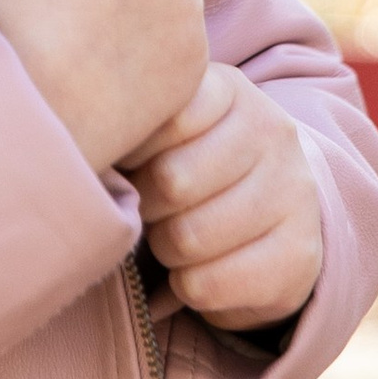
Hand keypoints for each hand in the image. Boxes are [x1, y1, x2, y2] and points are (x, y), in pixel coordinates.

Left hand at [131, 63, 325, 336]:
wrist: (273, 217)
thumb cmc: (193, 165)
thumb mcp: (167, 128)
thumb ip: (132, 120)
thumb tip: (78, 139)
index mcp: (230, 91)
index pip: (164, 114)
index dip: (132, 150)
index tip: (130, 161)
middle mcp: (273, 133)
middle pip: (172, 181)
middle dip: (146, 206)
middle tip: (149, 208)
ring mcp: (293, 194)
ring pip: (189, 238)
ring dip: (166, 250)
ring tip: (172, 237)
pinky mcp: (299, 256)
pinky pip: (208, 284)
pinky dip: (188, 287)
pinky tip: (198, 269)